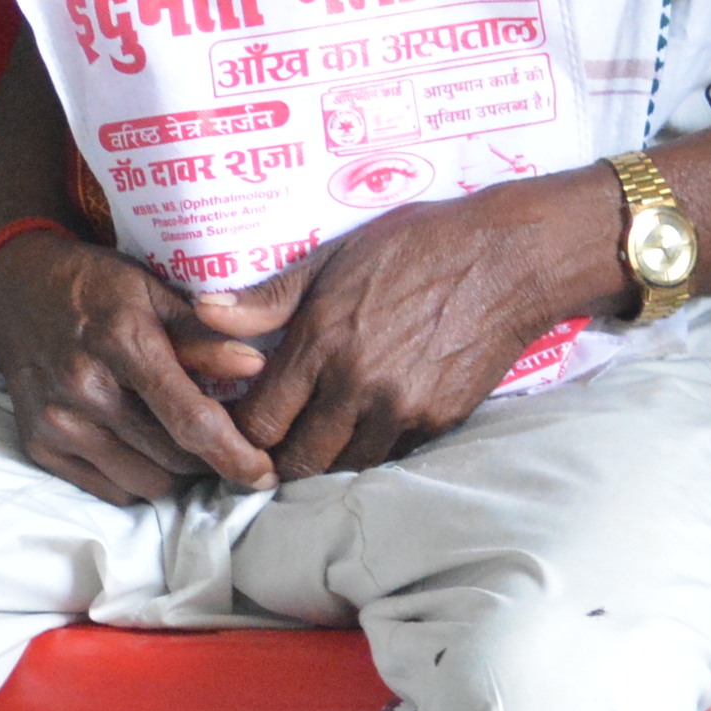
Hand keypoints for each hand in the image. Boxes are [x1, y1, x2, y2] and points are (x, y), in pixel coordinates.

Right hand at [0, 225, 274, 502]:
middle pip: (173, 459)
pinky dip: (137, 477)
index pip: (189, 419)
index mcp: (123, 342)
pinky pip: (109, 490)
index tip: (265, 473)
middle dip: (210, 460)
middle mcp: (86, 389)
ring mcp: (58, 422)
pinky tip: (144, 447)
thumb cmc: (100, 286)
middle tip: (226, 444)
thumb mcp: (154, 290)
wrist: (17, 291)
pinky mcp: (39, 445)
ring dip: (175, 472)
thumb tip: (255, 365)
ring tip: (183, 442)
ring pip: (145, 483)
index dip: (234, 454)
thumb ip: (202, 334)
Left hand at [195, 168, 614, 482]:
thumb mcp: (334, 256)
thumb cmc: (416, 245)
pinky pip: (390, 456)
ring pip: (343, 466)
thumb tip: (203, 312)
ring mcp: (401, 407)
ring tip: (316, 442)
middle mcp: (357, 383)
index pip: (260, 421)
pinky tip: (364, 428)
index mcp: (322, 340)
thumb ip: (268, 297)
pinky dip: (372, 450)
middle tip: (272, 449)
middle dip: (279, 460)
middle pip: (297, 460)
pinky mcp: (439, 420)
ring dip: (326, 459)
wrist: (507, 257)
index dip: (242, 433)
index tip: (239, 429)